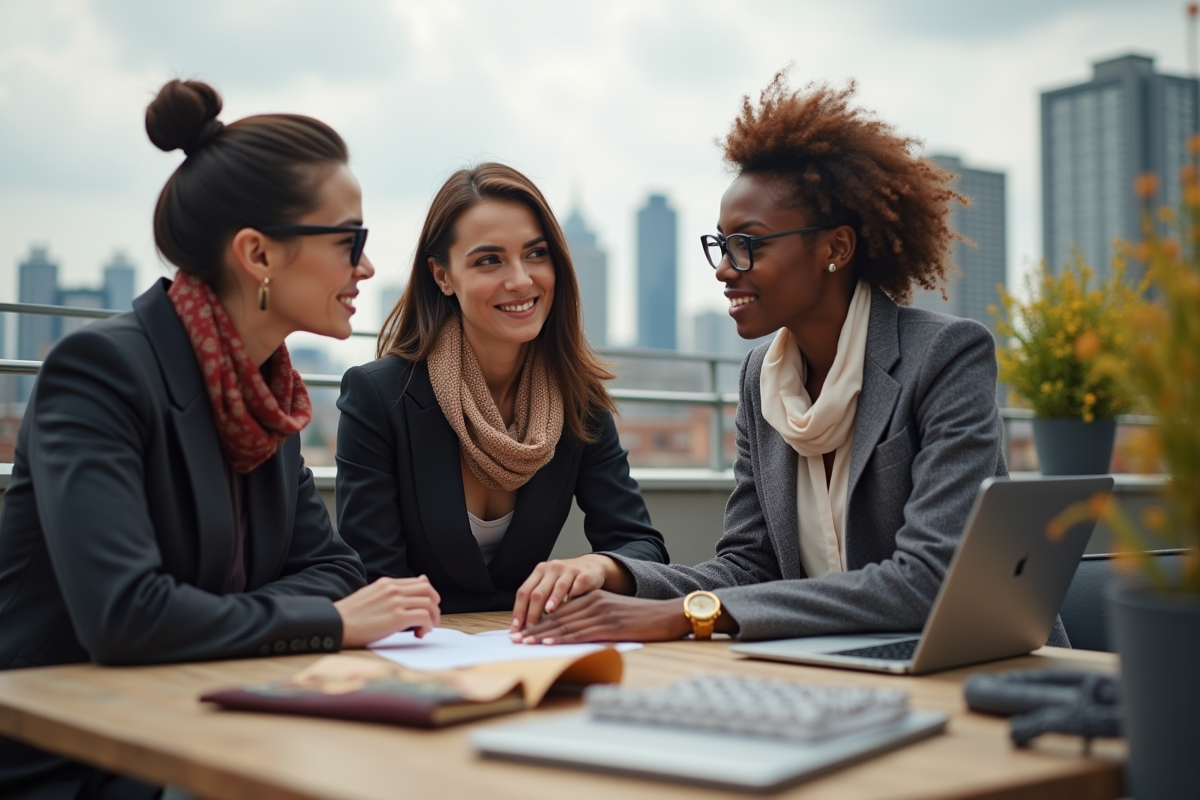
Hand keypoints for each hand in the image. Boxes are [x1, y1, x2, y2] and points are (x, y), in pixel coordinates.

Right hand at [334, 576, 441, 647]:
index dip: (429, 596)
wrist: (336, 624)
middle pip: (428, 591)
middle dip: (434, 606)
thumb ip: (393, 591)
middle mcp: (394, 589)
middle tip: (430, 620)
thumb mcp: (372, 595)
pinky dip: (427, 626)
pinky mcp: (396, 618)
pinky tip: (419, 634)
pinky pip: (424, 618)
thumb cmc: (351, 615)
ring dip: (432, 619)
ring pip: (429, 604)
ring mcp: (396, 602)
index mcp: (387, 583)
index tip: (426, 609)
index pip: (421, 582)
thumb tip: (418, 583)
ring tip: (424, 629)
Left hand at [511, 554, 626, 632]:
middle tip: (531, 628)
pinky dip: (573, 596)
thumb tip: (523, 626)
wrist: (592, 567)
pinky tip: (571, 607)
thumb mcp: (550, 585)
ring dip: (552, 601)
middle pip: (538, 591)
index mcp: (539, 571)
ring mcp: (568, 570)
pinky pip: (577, 586)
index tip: (516, 628)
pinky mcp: (584, 574)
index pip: (524, 592)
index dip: (519, 611)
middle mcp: (552, 568)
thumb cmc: (567, 581)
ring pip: (558, 587)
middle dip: (532, 612)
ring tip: (548, 613)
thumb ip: (538, 601)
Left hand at [516, 591, 692, 643]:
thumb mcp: (614, 611)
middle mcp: (594, 602)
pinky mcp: (608, 626)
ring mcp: (601, 613)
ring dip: (541, 635)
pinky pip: (580, 633)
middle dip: (534, 628)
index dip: (540, 620)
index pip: (561, 610)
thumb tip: (574, 631)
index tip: (524, 630)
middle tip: (516, 637)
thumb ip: (594, 616)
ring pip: (564, 625)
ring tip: (524, 643)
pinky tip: (547, 644)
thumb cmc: (642, 617)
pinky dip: (560, 639)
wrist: (666, 615)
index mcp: (593, 597)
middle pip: (558, 617)